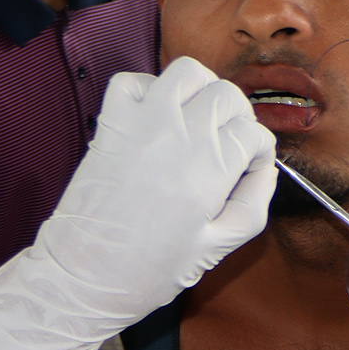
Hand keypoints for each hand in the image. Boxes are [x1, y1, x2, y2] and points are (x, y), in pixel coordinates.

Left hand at [0, 56, 275, 349]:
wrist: (82, 277)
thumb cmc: (146, 271)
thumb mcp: (215, 249)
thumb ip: (251, 205)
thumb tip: (265, 169)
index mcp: (209, 171)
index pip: (254, 133)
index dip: (257, 152)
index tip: (247, 168)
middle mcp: (177, 137)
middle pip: (228, 96)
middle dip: (237, 118)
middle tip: (227, 145)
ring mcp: (140, 124)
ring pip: (188, 72)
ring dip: (201, 90)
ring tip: (197, 120)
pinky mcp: (110, 124)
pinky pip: (133, 80)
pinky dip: (150, 88)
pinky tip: (156, 117)